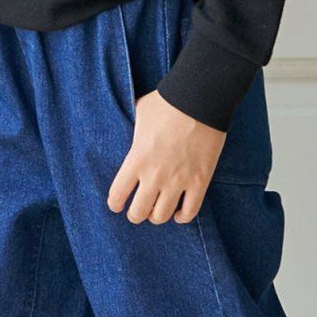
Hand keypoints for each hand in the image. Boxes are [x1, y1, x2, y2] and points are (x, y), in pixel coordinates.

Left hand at [107, 90, 225, 223]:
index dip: (115, 203)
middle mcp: (155, 175)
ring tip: (157, 210)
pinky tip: (178, 213)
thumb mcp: (140, 113)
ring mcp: (179, 180)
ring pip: (162, 216)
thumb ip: (134, 129)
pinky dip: (182, 217)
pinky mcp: (200, 181)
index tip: (116, 204)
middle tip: (138, 210)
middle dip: (135, 214)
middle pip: (138, 212)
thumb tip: (133, 129)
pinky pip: (190, 212)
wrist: (201, 99)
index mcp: (136, 159)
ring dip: (157, 216)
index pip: (117, 194)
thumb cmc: (168, 102)